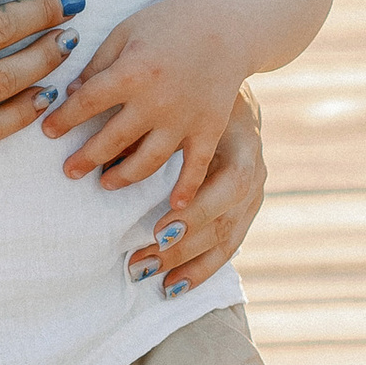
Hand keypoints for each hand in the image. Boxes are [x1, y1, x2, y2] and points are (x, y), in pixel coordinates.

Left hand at [41, 0, 245, 195]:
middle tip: (69, 171)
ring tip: (105, 183)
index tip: (48, 132)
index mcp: (131, 72)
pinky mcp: (209, 129)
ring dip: (123, 177)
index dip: (64, 120)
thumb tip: (70, 93)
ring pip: (147, 161)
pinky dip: (185, 190)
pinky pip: (195, 167)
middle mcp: (155, 101)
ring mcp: (184, 119)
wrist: (227, 24)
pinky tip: (174, 208)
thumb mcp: (125, 32)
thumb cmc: (169, 23)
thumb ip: (98, 64)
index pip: (86, 103)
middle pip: (112, 139)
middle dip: (86, 158)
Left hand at [125, 83, 265, 297]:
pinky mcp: (245, 213)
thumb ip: (156, 125)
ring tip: (145, 272)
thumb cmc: (195, 90)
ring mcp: (253, 196)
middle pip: (224, 219)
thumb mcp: (181, 100)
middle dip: (182, 244)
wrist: (229, 77)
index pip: (230, 184)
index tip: (159, 229)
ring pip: (224, 240)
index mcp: (242, 142)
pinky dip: (200, 270)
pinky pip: (226, 248)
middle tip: (140, 256)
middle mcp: (255, 172)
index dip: (198, 210)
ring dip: (185, 262)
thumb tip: (111, 151)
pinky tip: (172, 287)